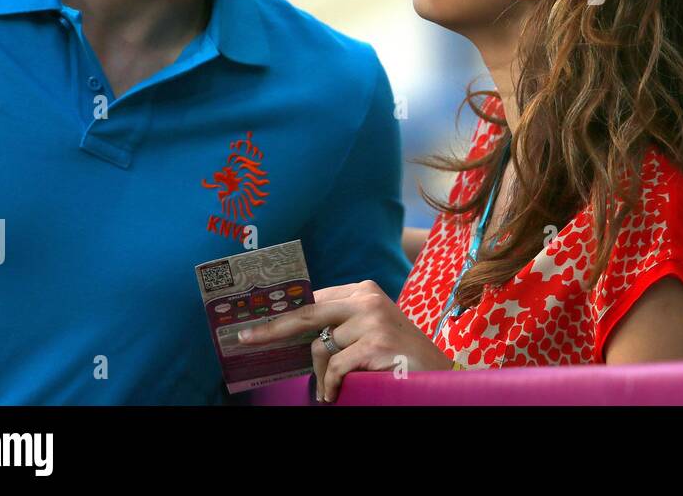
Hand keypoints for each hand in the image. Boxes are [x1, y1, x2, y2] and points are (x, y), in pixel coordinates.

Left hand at [237, 280, 453, 401]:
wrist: (437, 375)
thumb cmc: (398, 355)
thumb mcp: (370, 329)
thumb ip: (340, 325)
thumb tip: (294, 333)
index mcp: (364, 291)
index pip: (314, 299)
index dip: (283, 311)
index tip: (256, 322)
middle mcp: (368, 300)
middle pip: (307, 313)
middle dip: (273, 328)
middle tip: (245, 339)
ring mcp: (372, 321)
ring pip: (320, 348)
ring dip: (320, 374)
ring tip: (331, 388)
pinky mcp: (375, 345)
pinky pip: (335, 368)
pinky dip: (332, 385)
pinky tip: (338, 392)